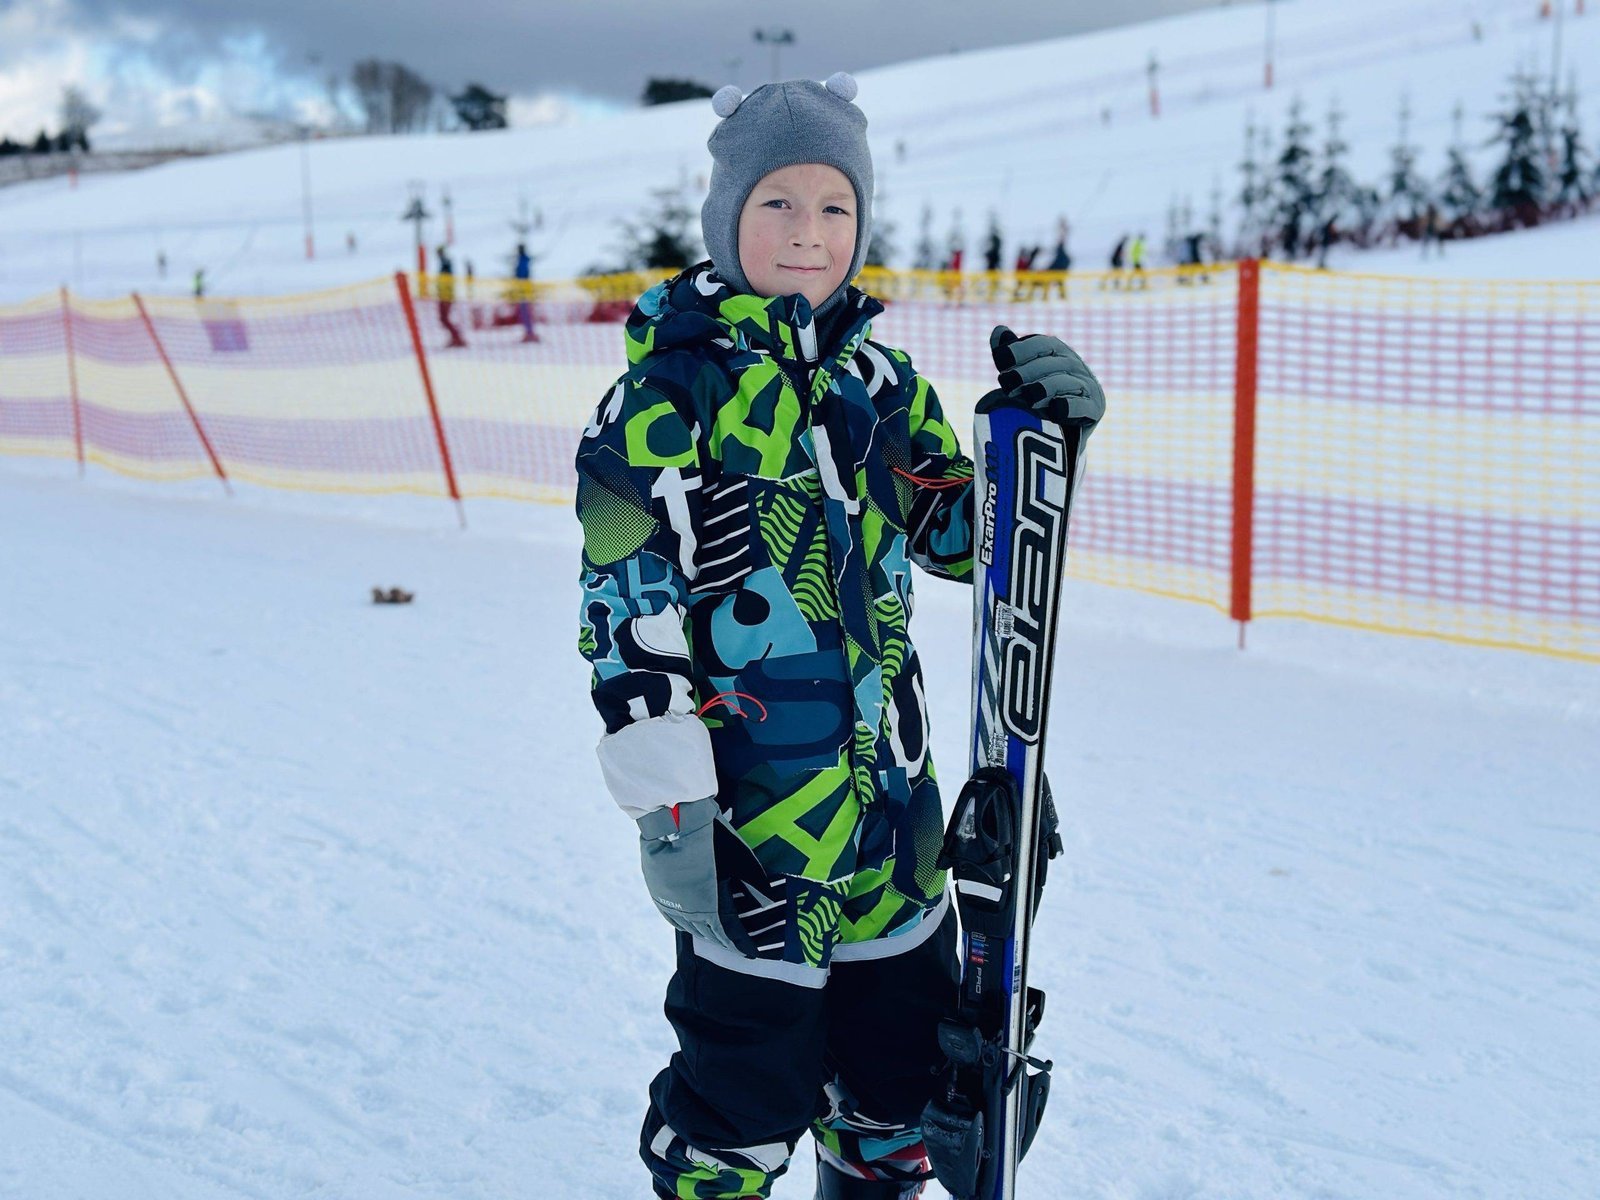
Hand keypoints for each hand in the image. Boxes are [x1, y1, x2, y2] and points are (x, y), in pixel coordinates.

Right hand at [636, 797, 757, 953]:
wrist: (674, 821)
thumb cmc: (711, 837)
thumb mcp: (740, 859)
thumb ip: (752, 881)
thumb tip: (767, 897)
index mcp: (708, 905)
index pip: (724, 933)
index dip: (736, 944)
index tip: (747, 953)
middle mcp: (687, 909)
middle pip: (705, 933)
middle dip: (720, 940)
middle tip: (730, 945)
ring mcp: (669, 902)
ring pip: (686, 926)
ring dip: (700, 932)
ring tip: (710, 936)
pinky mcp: (657, 892)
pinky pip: (670, 916)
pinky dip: (681, 923)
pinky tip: (686, 924)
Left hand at [982, 325, 1104, 434]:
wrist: (1068, 424)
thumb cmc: (1042, 392)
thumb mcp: (1024, 373)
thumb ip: (1012, 355)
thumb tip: (999, 330)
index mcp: (1059, 352)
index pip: (1042, 344)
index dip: (1021, 350)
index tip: (1000, 360)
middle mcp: (1075, 365)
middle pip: (1052, 364)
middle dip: (1026, 372)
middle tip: (1006, 382)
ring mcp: (1087, 386)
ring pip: (1066, 383)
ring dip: (1045, 388)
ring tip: (1028, 397)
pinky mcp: (1094, 408)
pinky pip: (1083, 405)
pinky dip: (1069, 407)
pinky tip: (1055, 409)